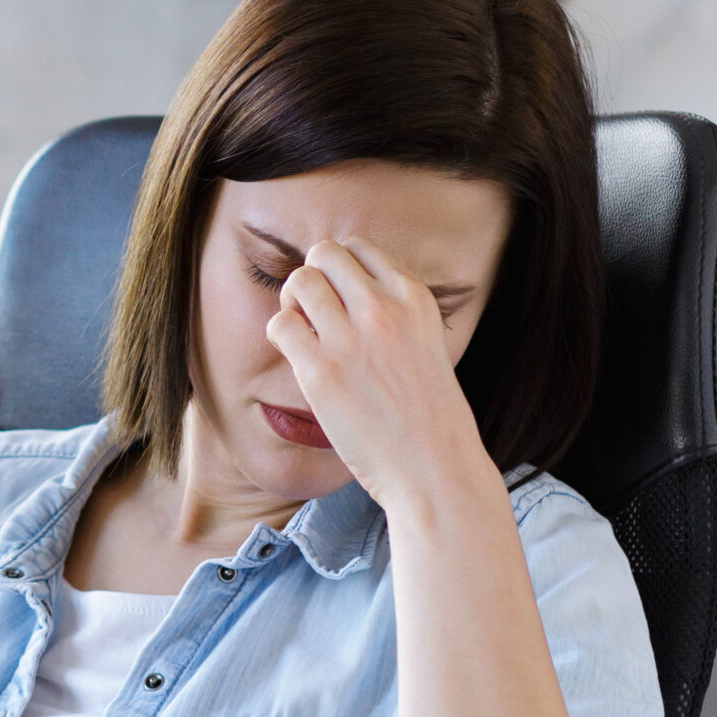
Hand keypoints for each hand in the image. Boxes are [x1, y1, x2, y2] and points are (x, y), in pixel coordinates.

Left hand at [263, 238, 497, 510]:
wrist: (436, 468)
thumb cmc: (430, 415)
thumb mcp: (429, 344)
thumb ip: (397, 315)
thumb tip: (354, 295)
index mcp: (414, 298)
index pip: (359, 248)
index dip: (340, 270)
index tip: (341, 299)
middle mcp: (383, 309)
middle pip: (324, 253)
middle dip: (312, 276)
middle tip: (314, 312)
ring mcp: (351, 339)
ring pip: (298, 280)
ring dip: (291, 302)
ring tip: (304, 333)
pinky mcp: (321, 373)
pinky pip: (280, 325)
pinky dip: (281, 335)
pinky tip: (299, 359)